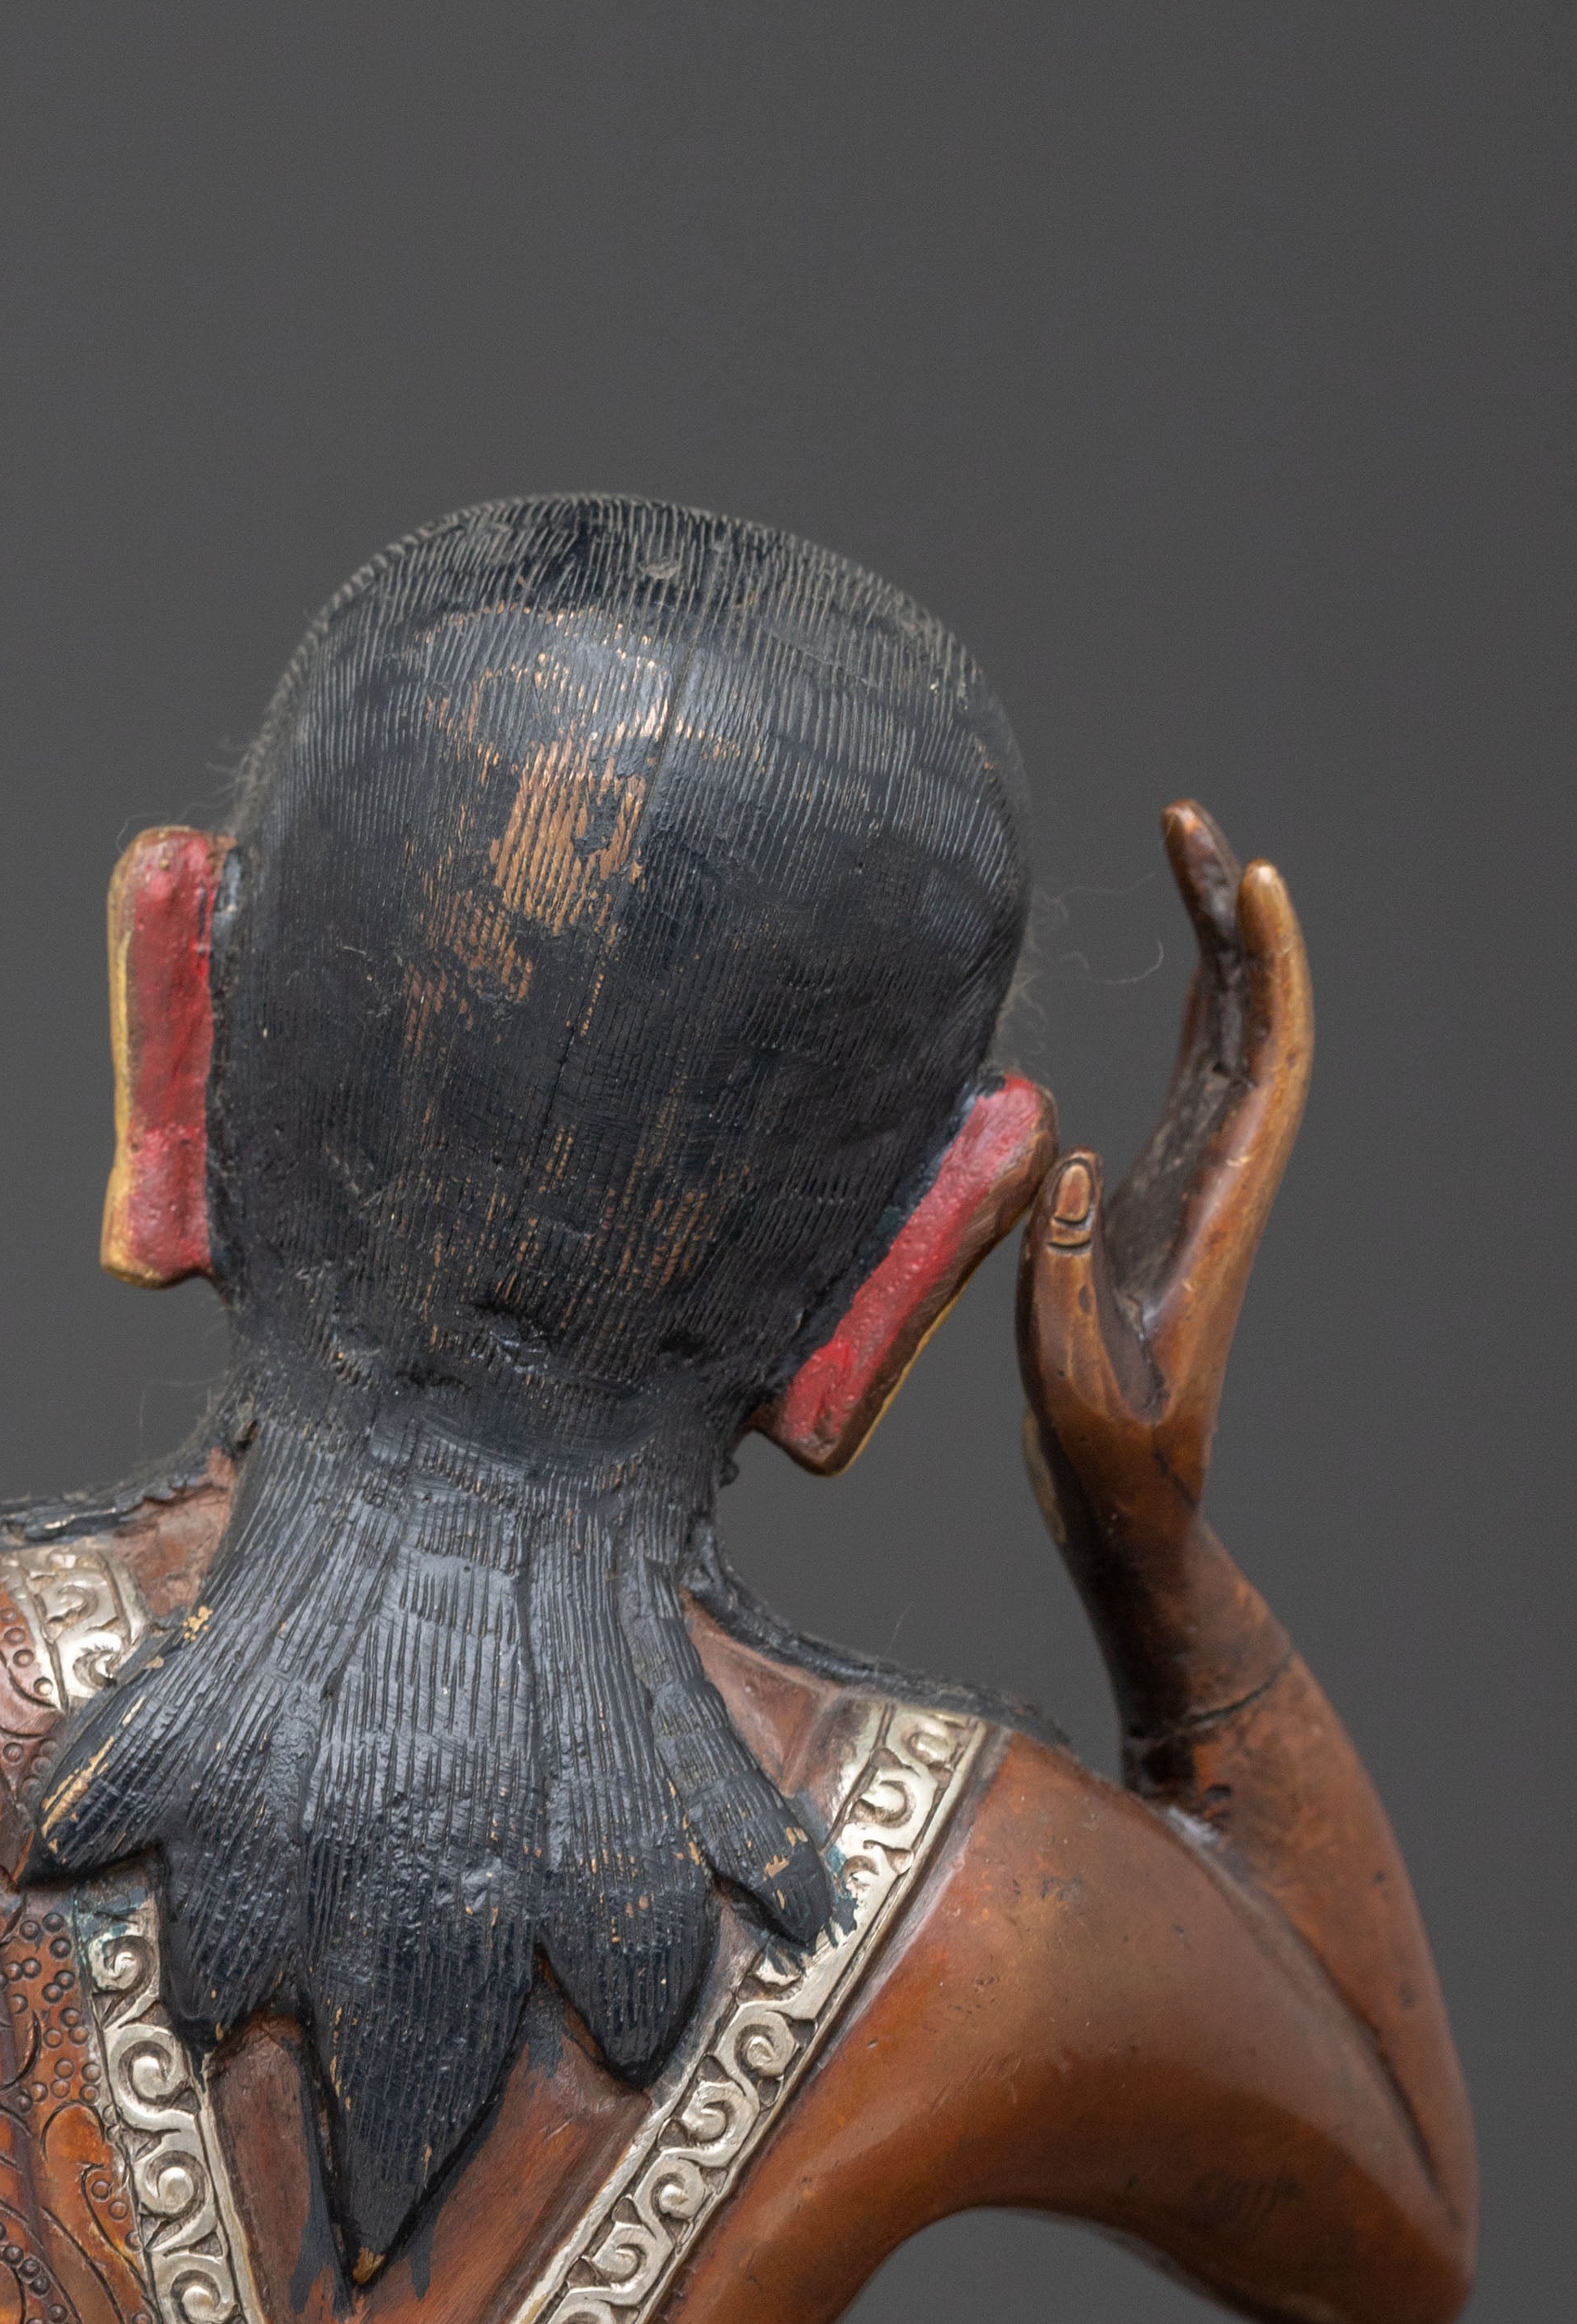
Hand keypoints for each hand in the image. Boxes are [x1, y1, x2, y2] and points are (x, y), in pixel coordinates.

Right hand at [1017, 804, 1312, 1643]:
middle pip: (1250, 1023)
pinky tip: (1193, 956)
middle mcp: (1217, 1181)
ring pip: (1229, 1039)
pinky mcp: (1162, 1196)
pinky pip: (1201, 1077)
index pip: (1262, 1064)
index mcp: (1212, 1214)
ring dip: (1218, 943)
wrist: (1128, 1506)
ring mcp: (1193, 1183)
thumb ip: (1062, 1284)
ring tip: (1188, 848)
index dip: (1262, 967)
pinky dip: (1204, 1001)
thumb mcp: (1069, 1391)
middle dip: (1230, 914)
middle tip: (1188, 817)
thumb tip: (1074, 1162)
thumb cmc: (1106, 1462)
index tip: (1248, 875)